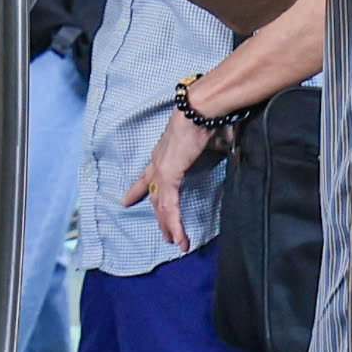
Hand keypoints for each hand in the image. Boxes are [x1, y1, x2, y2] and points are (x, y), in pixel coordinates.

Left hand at [123, 113, 219, 250]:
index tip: (125, 201)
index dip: (137, 190)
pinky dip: (175, 222)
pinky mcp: (169, 174)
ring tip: (176, 243)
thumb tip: (225, 148)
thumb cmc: (206, 119)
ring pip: (162, 205)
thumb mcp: (208, 141)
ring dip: (169, 226)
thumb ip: (212, 149)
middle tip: (165, 235)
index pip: (147, 177)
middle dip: (160, 217)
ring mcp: (161, 169)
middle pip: (156, 196)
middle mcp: (158, 162)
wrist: (201, 108)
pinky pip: (170, 204)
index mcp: (165, 154)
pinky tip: (178, 236)